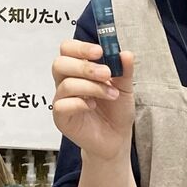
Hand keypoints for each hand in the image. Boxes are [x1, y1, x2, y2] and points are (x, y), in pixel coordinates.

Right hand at [51, 41, 135, 162]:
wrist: (117, 139)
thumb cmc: (116, 112)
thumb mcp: (125, 88)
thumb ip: (125, 71)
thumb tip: (126, 54)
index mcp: (78, 70)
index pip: (67, 49)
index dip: (80, 47)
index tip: (99, 51)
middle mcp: (66, 82)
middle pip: (60, 63)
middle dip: (85, 67)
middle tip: (106, 73)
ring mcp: (62, 100)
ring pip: (65, 84)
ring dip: (91, 87)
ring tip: (111, 94)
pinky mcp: (61, 118)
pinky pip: (62, 105)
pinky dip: (80, 103)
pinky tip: (93, 106)